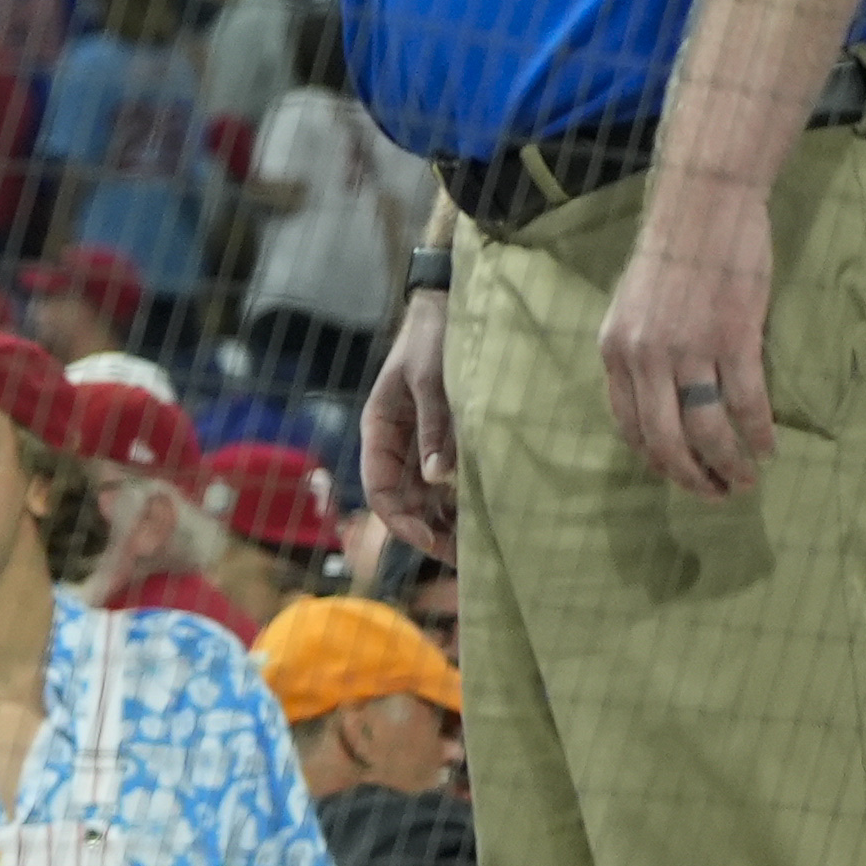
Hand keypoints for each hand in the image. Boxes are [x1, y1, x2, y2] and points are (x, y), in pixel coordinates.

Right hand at [361, 289, 460, 560]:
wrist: (451, 307)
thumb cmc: (434, 338)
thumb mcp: (430, 380)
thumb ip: (435, 427)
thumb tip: (438, 479)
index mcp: (379, 430)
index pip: (379, 489)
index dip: (399, 521)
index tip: (428, 540)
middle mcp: (397, 444)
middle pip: (404, 502)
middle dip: (428, 532)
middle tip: (464, 558)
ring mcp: (421, 445)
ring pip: (426, 498)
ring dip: (447, 523)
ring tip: (479, 547)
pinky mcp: (447, 441)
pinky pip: (448, 482)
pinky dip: (462, 502)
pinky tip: (486, 517)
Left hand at [600, 182, 774, 502]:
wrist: (703, 208)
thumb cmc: (672, 256)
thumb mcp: (632, 309)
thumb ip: (638, 354)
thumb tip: (658, 401)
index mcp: (614, 351)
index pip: (628, 426)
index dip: (655, 460)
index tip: (679, 475)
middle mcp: (644, 356)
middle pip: (664, 440)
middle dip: (691, 477)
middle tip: (715, 494)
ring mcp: (689, 348)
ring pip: (706, 429)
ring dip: (728, 464)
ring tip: (745, 479)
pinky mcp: (734, 337)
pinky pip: (746, 402)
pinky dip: (758, 433)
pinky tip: (768, 448)